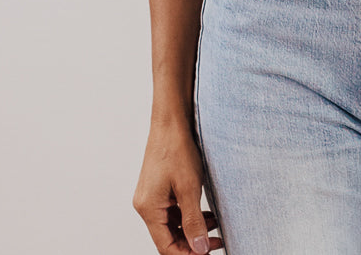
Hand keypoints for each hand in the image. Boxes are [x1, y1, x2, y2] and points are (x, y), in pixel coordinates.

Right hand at [132, 118, 222, 253]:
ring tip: (214, 225)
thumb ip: (194, 221)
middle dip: (192, 243)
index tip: (208, 252)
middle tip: (215, 242)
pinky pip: (172, 211)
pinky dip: (188, 215)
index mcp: (148, 208)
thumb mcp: (189, 188)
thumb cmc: (177, 148)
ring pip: (171, 225)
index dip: (187, 254)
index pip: (166, 247)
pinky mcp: (158, 187)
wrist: (171, 120)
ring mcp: (150, 196)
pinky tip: (205, 213)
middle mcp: (145, 205)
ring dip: (191, 228)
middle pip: (167, 237)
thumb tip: (199, 249)